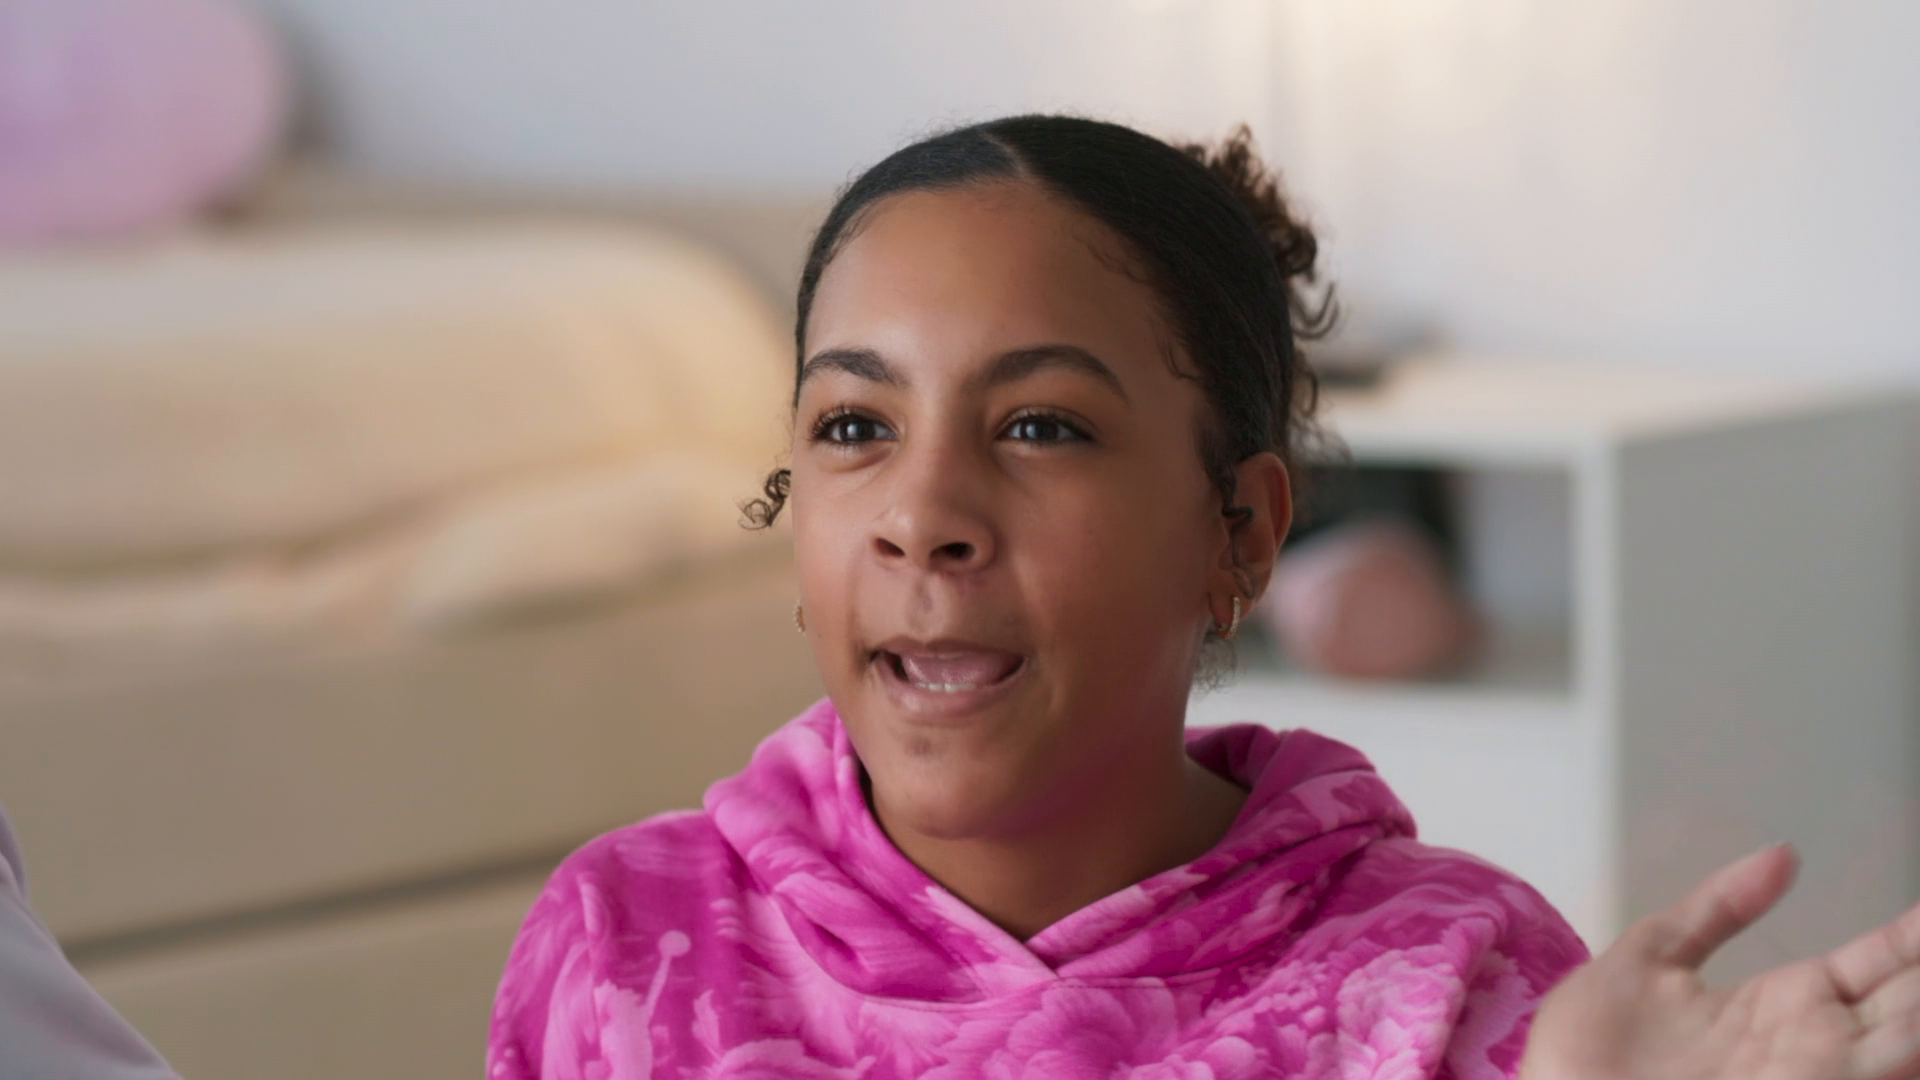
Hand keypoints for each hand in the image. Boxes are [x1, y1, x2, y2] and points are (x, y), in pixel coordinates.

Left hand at [1518, 843, 1919, 1079]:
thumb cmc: (1590, 1046)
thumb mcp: (1650, 958)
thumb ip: (1715, 909)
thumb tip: (1785, 853)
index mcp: (1784, 1004)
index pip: (1876, 965)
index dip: (1914, 937)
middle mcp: (1812, 1047)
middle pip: (1906, 1006)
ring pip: (1901, 1048)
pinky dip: (1897, 1060)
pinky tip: (1910, 1038)